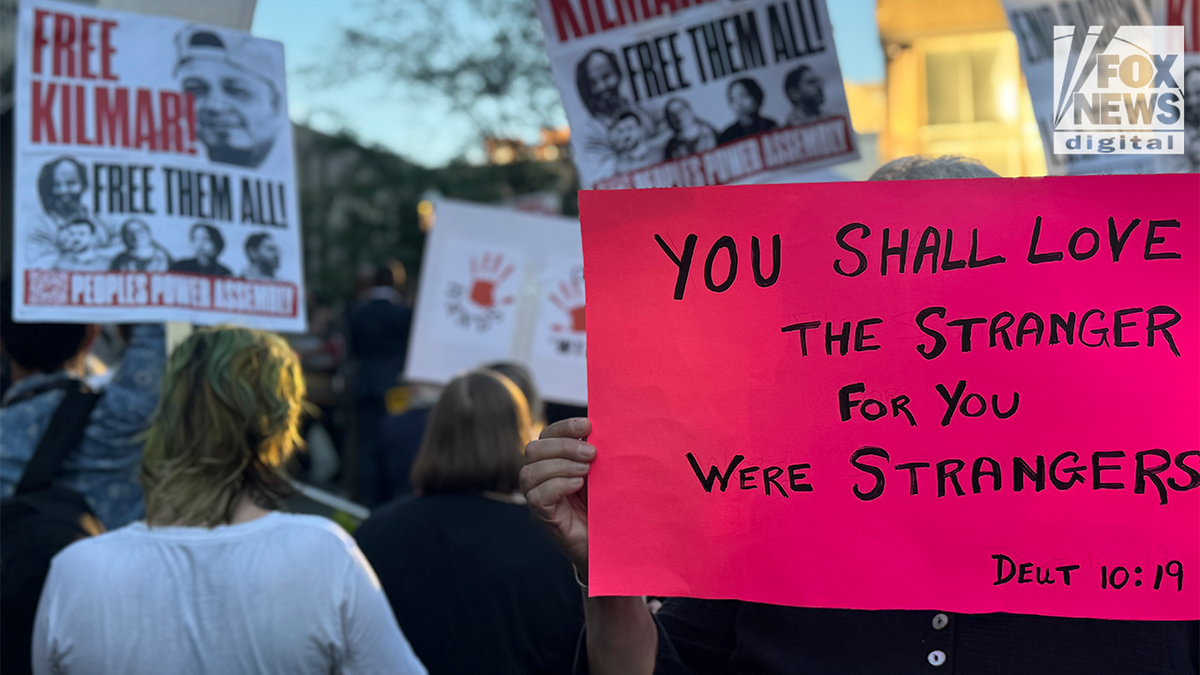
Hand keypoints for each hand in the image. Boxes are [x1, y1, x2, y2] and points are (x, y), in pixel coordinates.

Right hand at [521, 417, 593, 575]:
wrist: (610, 536)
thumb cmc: (605, 499)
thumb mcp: (600, 469)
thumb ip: (593, 450)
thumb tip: (599, 425)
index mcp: (552, 457)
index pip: (548, 434)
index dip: (565, 427)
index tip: (588, 426)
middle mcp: (539, 474)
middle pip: (534, 449)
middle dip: (564, 447)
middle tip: (592, 453)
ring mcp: (537, 495)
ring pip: (532, 472)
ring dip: (561, 466)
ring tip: (586, 471)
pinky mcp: (542, 514)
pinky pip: (537, 496)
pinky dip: (557, 485)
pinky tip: (577, 484)